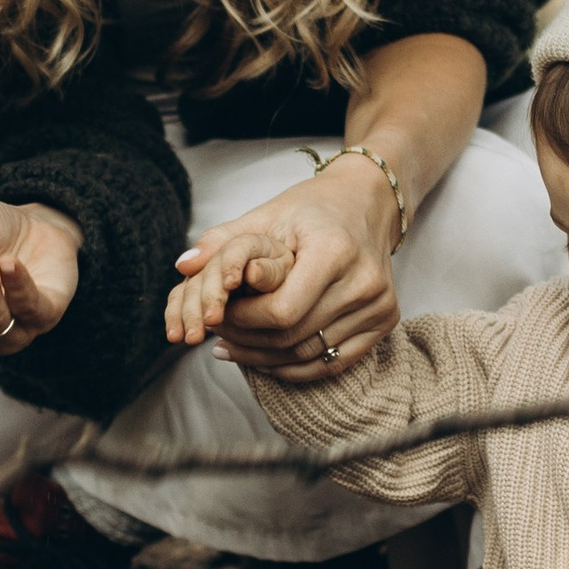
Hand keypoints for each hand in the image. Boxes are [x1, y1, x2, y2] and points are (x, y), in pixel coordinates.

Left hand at [164, 163, 400, 378]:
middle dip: (248, 340)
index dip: (243, 320)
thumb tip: (182, 266)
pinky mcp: (386, 321)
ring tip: (234, 346)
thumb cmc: (312, 208)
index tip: (220, 312)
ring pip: (310, 355)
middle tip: (220, 332)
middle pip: (294, 336)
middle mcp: (364, 281)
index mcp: (335, 251)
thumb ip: (222, 242)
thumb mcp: (266, 216)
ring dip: (265, 358)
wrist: (367, 203)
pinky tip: (265, 357)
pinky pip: (332, 363)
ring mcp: (379, 305)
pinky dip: (294, 366)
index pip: (281, 311)